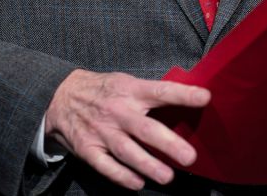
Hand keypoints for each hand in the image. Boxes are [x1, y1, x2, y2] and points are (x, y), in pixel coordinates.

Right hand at [44, 68, 209, 190]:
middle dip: (168, 143)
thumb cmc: (104, 89)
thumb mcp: (126, 82)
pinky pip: (105, 165)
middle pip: (145, 128)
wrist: (61, 95)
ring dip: (147, 165)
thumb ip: (151, 94)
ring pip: (126, 151)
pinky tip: (138, 184)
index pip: (161, 91)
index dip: (183, 94)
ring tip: (168, 177)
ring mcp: (101, 131)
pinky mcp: (87, 148)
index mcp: (131, 90)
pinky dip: (121, 176)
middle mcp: (117, 111)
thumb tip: (186, 102)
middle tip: (189, 156)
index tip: (204, 98)